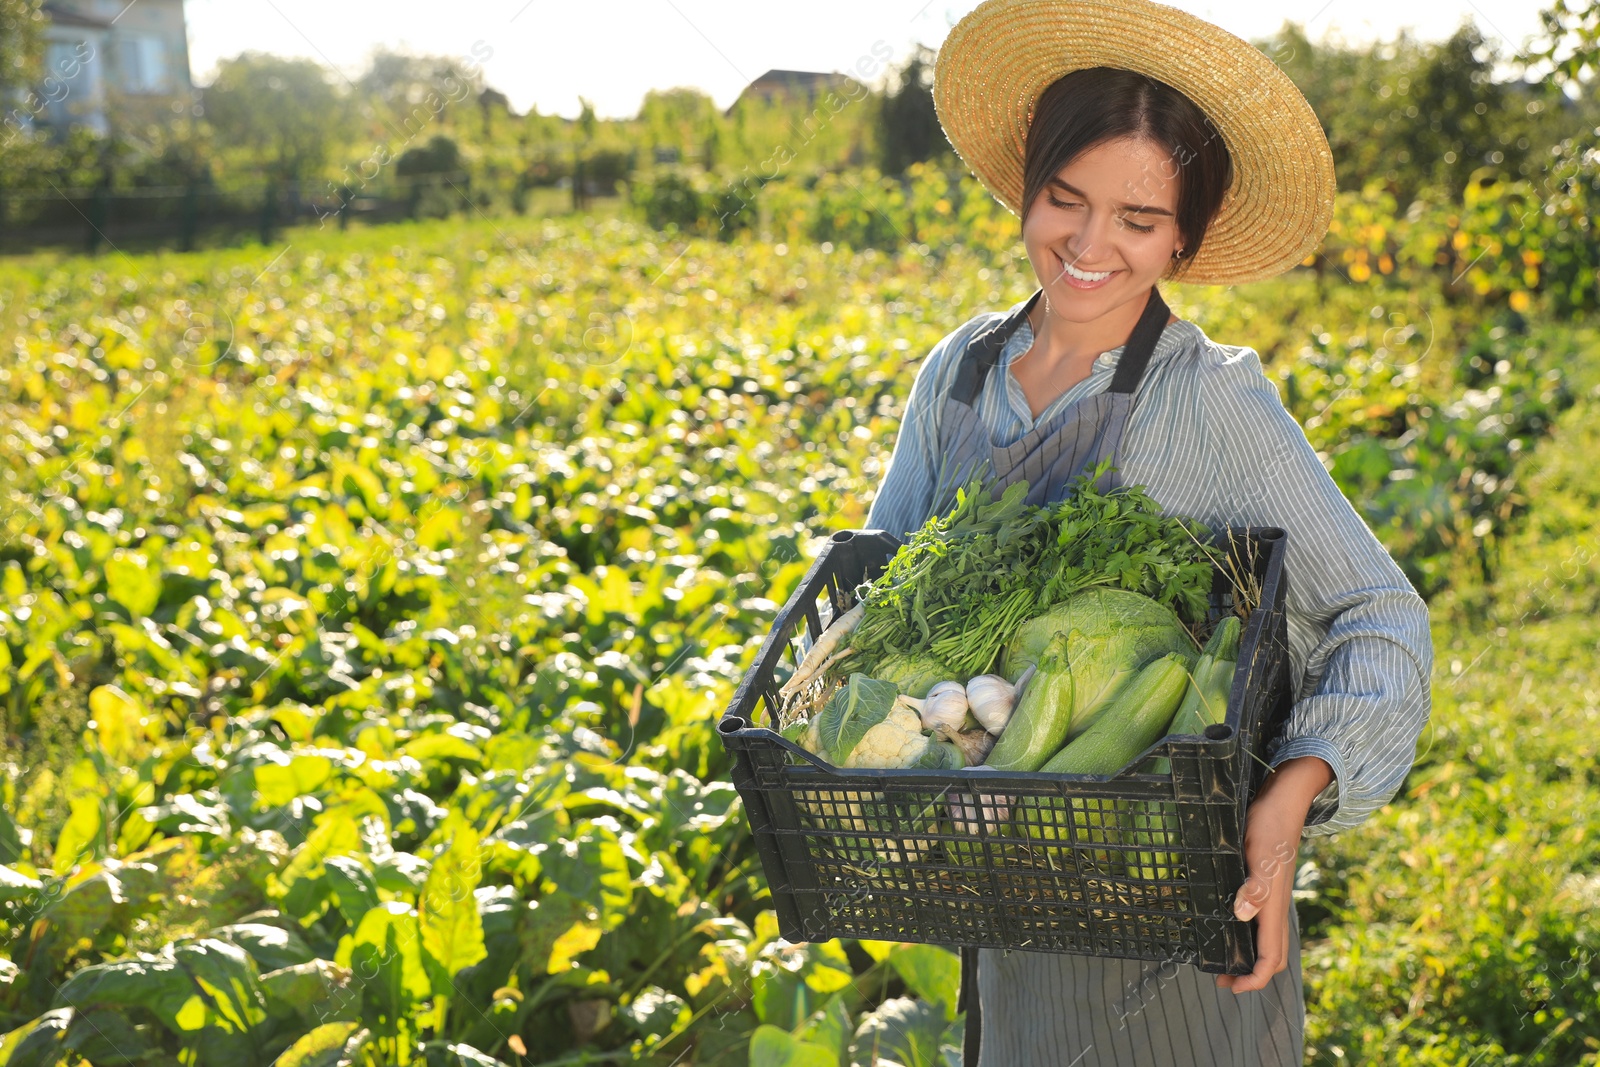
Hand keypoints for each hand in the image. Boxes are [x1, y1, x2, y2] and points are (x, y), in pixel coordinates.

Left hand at [1214, 755, 1332, 993]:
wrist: (1281, 801)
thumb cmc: (1268, 826)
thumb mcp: (1257, 854)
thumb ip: (1254, 886)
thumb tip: (1242, 916)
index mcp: (1274, 907)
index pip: (1272, 958)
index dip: (1255, 978)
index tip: (1232, 987)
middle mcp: (1276, 907)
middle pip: (1273, 955)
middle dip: (1250, 973)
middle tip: (1222, 979)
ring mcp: (1272, 897)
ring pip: (1268, 939)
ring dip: (1248, 955)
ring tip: (1222, 958)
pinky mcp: (1266, 884)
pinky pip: (1261, 921)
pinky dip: (1247, 933)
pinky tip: (1229, 924)